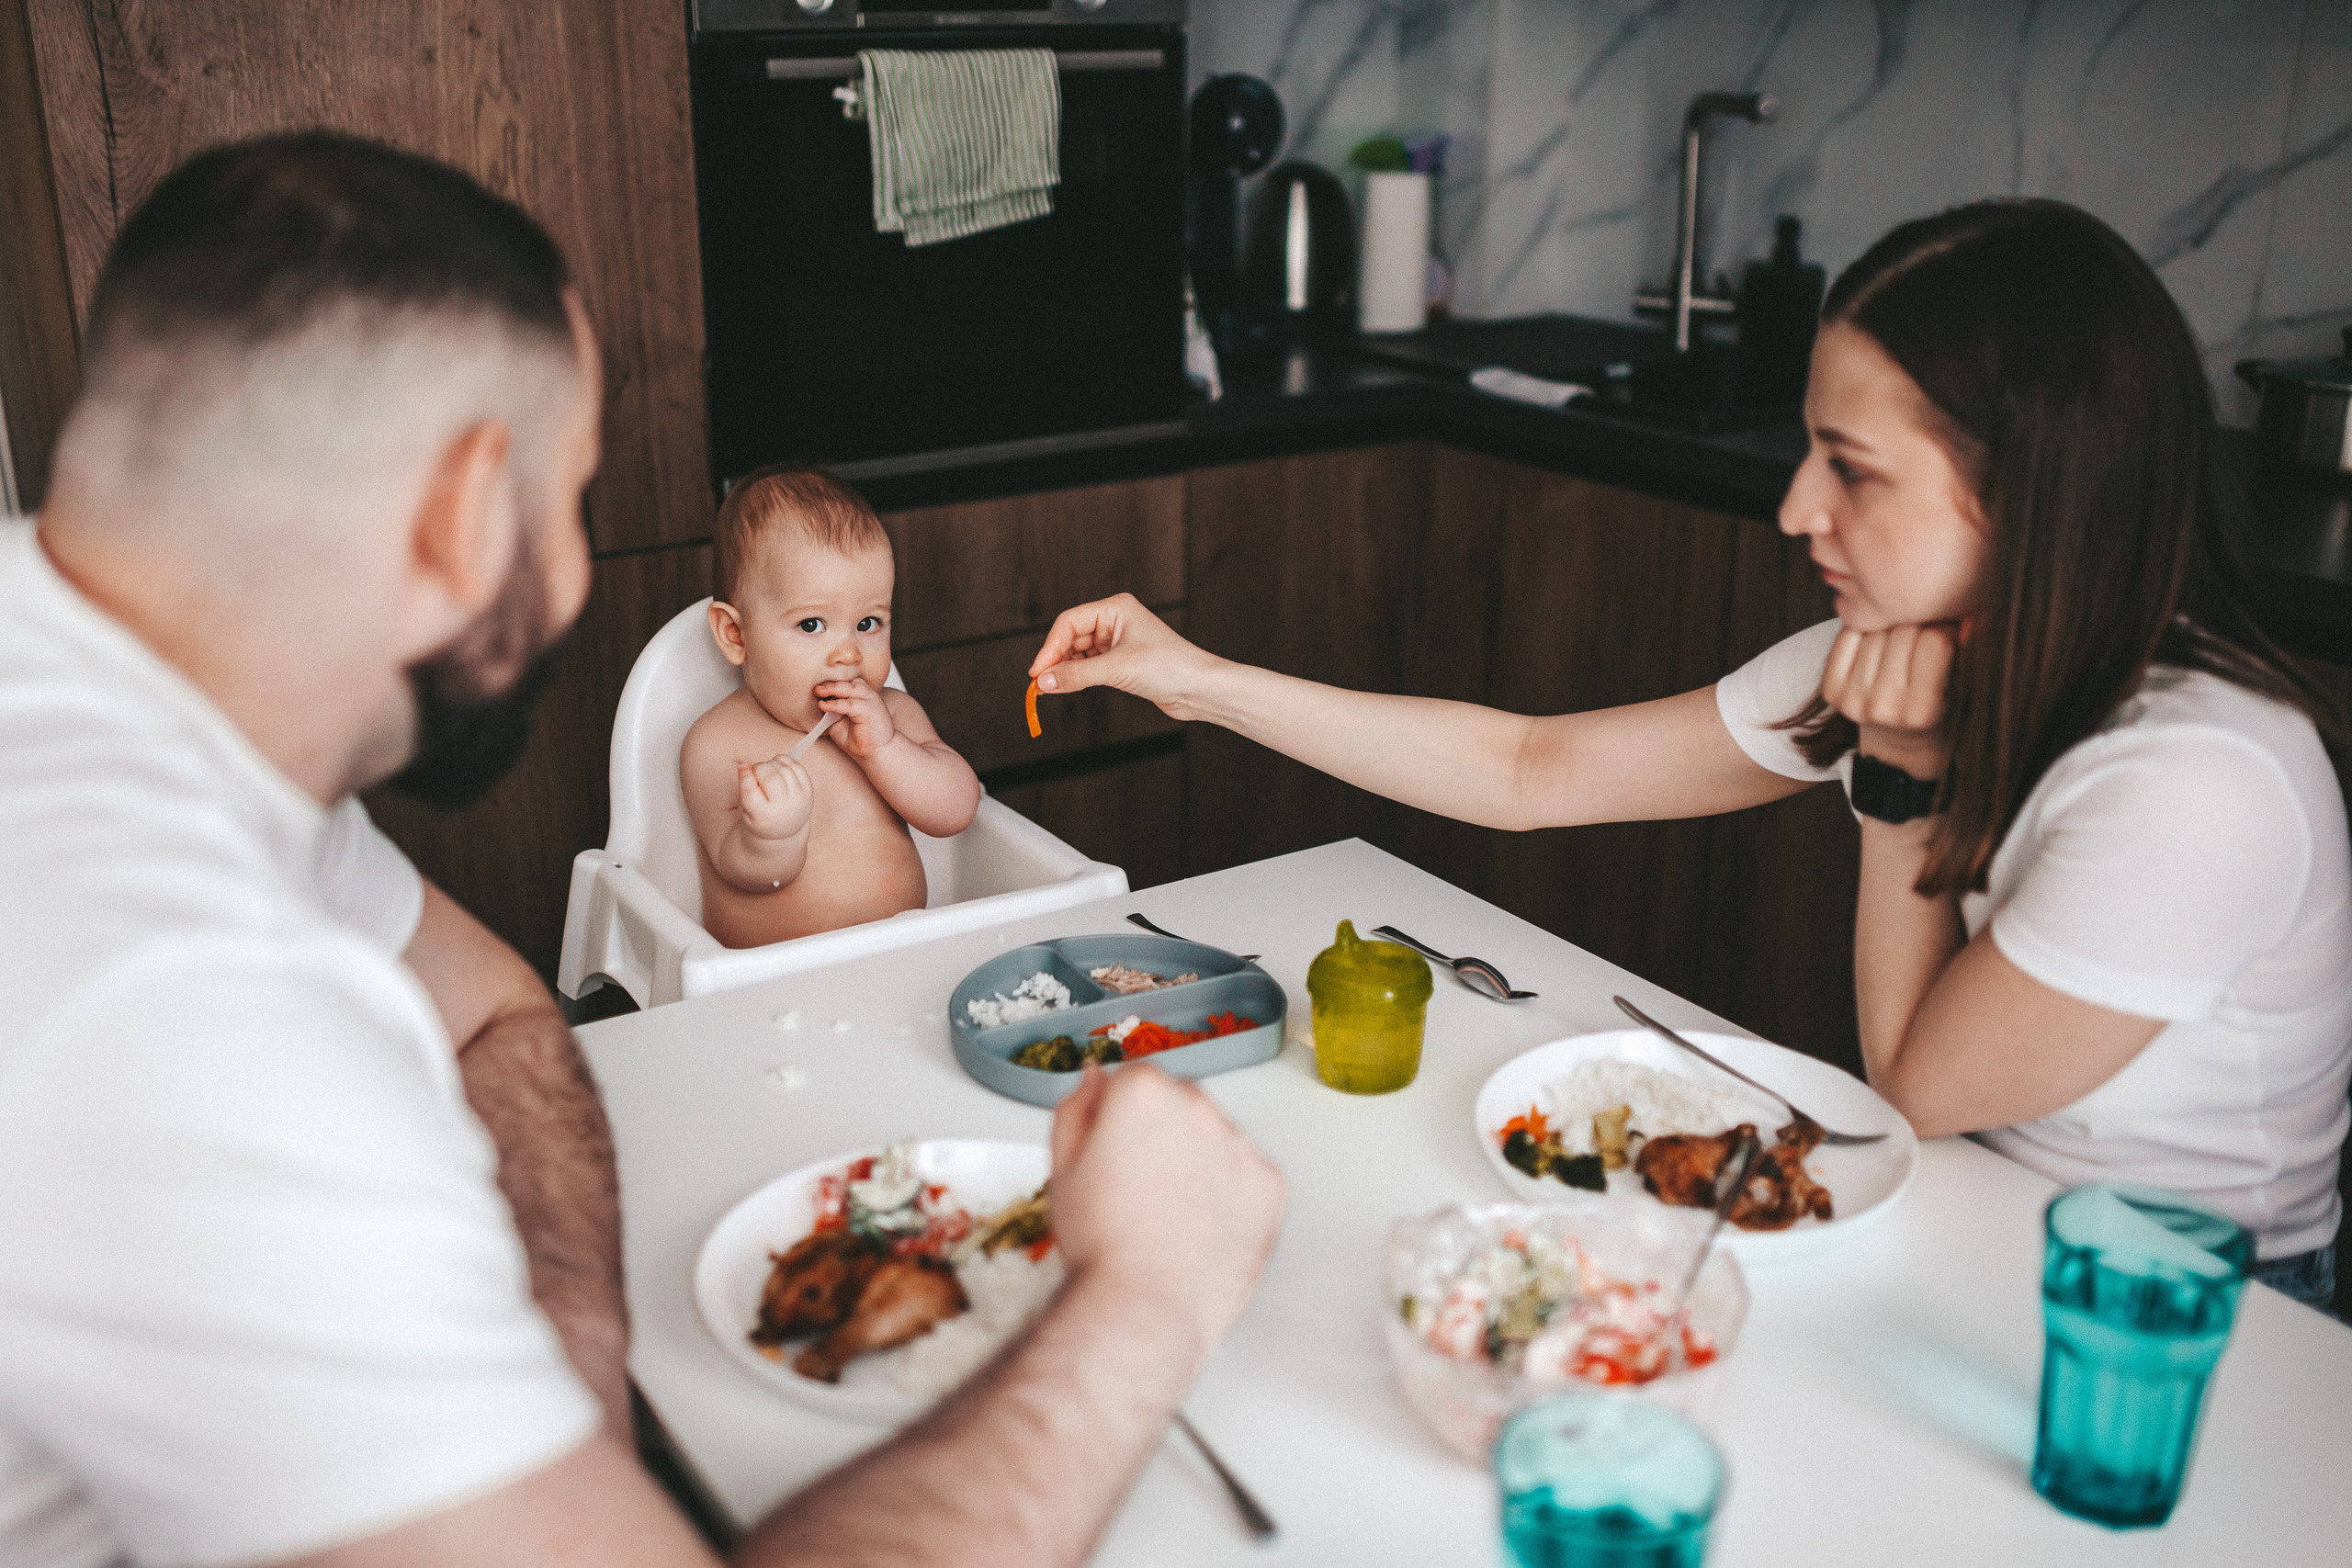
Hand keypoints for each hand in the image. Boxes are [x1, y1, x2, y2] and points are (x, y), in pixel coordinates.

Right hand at [735, 754, 813, 840]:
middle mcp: (783, 808)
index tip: (743, 767)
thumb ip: (743, 789)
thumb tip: (745, 766)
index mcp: (763, 816)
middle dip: (759, 767)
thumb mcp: (746, 810)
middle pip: (769, 777)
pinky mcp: (809, 790)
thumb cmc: (762, 815)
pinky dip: (784, 761)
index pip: (750, 791)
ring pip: (783, 769)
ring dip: (771, 764)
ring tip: (767, 770)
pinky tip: (778, 766)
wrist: (786, 827)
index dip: (745, 775)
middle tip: (756, 771)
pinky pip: (796, 766)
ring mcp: (798, 799)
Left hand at [814, 677, 895, 758]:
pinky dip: (835, 704)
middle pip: (847, 680)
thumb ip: (832, 709)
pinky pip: (849, 704)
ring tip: (817, 691)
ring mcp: (870, 700)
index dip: (831, 681)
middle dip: (829, 682)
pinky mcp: (870, 710)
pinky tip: (823, 705)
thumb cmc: (860, 738)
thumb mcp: (840, 721)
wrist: (877, 752)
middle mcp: (867, 694)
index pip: (846, 680)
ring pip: (849, 688)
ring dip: (832, 688)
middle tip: (814, 687)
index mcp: (862, 694)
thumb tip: (817, 701)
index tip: (814, 683)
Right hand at [1029, 593, 1226, 722]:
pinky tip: (1070, 685)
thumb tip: (1043, 682)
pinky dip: (1078, 675)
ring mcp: (1119, 641)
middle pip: (1072, 637)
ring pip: (1079, 653)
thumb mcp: (1116, 670)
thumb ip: (1075, 675)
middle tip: (1040, 683)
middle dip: (1056, 659)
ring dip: (1066, 669)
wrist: (1199, 689)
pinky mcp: (1123, 661)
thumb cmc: (1169, 667)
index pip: (1070, 622)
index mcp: (1116, 608)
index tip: (1037, 672)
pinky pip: (1091, 665)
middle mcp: (1116, 620)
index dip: (1050, 647)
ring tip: (1053, 687)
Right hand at [1048, 1062, 1283, 1352]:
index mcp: (1143, 1091)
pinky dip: (1232, 1195)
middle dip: (1163, 1134)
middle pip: (1181, 1103)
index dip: (1120, 1120)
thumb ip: (1077, 1106)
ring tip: (1172, 1215)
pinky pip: (1250, 1175)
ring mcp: (1241, 1145)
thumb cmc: (1101, 1245)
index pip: (1136, 1080)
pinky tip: (1201, 1226)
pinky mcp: (1270, 1184)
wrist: (1144, 1308)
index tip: (1116, 1152)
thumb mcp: (1062, 1165)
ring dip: (1201, 1161)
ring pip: (1218, 1139)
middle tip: (1140, 1190)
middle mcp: (1199, 1106)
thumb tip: (1098, 1077)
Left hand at [1822, 623, 1956, 777]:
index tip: (1948, 636)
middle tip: (1923, 637)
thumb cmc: (1939, 706)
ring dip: (1892, 627)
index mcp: (1923, 712)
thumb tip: (1971, 615)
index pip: (1936, 640)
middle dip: (1919, 625)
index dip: (1946, 629)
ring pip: (1876, 629)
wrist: (1900, 740)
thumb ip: (1967, 652)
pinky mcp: (1831, 691)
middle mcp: (1883, 708)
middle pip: (1903, 630)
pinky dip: (1865, 631)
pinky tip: (1877, 645)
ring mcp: (1853, 700)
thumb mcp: (1963, 686)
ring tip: (1902, 644)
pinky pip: (1848, 634)